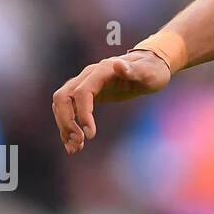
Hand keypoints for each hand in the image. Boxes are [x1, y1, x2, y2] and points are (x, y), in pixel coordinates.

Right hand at [51, 51, 170, 154]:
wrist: (150, 66)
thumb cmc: (151, 70)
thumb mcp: (147, 72)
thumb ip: (133, 70)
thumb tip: (118, 64)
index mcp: (101, 71)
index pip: (81, 92)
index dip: (83, 114)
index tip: (90, 135)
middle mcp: (88, 76)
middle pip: (63, 97)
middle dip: (66, 121)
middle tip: (79, 143)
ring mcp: (84, 84)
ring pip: (61, 105)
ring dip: (64, 127)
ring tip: (75, 148)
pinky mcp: (85, 94)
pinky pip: (69, 109)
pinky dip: (68, 126)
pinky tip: (76, 144)